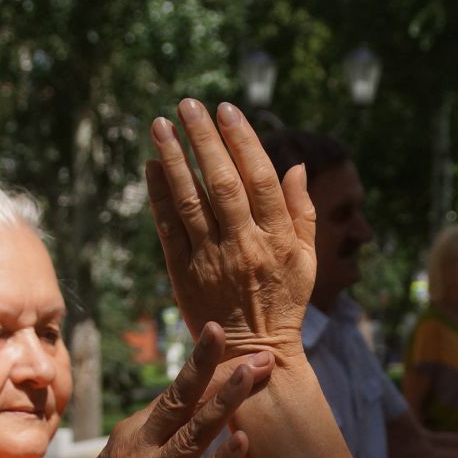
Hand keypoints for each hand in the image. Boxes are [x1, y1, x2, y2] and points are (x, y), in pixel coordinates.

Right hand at [53, 323, 267, 457]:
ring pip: (194, 431)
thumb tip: (189, 413)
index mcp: (136, 431)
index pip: (178, 392)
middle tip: (255, 348)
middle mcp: (144, 446)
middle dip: (216, 367)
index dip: (208, 367)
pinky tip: (243, 441)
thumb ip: (156, 437)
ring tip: (250, 373)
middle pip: (184, 397)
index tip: (232, 341)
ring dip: (224, 401)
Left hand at [144, 99, 316, 360]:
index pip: (259, 180)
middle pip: (222, 183)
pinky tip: (151, 165)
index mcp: (278, 239)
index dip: (242, 141)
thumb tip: (295, 165)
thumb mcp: (307, 260)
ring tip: (160, 124)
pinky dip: (158, 195)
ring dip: (173, 159)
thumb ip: (302, 212)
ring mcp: (212, 260)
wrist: (253, 353)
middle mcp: (244, 246)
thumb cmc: (284, 301)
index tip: (227, 110)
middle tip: (188, 105)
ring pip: (190, 201)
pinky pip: (168, 228)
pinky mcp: (184, 274)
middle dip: (204, 140)